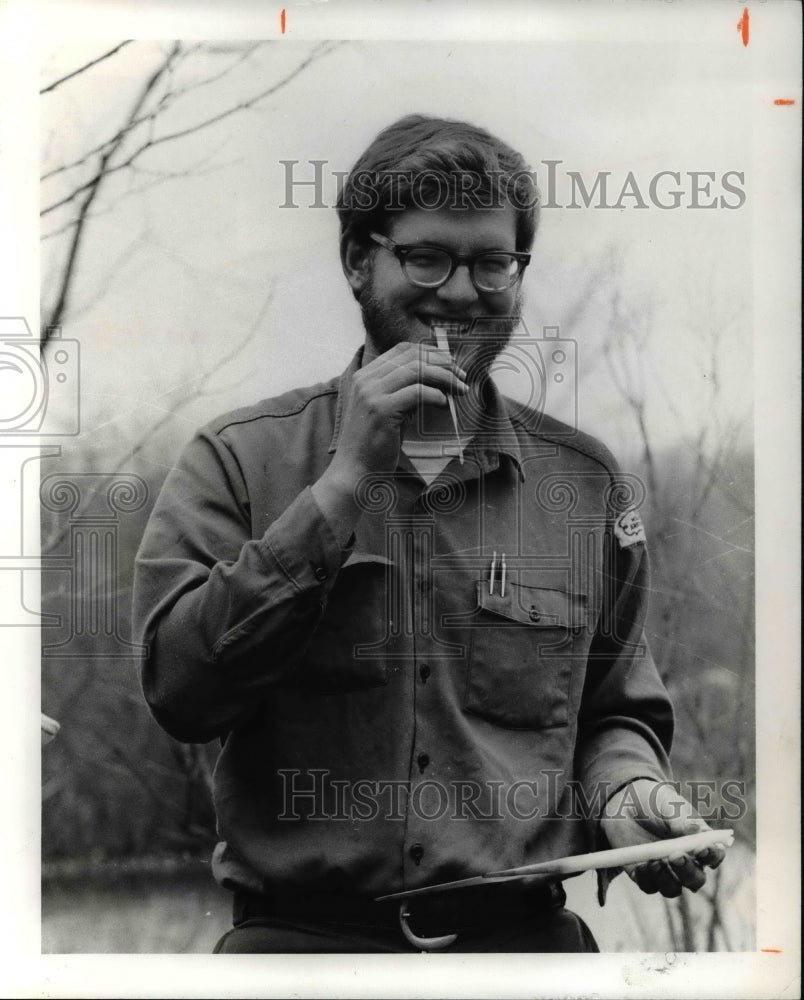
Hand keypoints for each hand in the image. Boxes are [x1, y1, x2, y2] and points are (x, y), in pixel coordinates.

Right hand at [311, 342, 467, 545]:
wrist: (354, 471)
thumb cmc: (373, 445)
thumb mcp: (385, 410)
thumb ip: (402, 391)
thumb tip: (436, 379)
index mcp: (364, 376)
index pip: (401, 350)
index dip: (429, 352)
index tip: (449, 364)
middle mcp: (365, 380)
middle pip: (411, 356)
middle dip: (442, 363)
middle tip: (461, 376)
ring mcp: (371, 394)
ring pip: (416, 370)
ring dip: (444, 377)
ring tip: (460, 389)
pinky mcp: (381, 410)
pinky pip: (417, 393)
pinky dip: (436, 395)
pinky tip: (446, 403)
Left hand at [599, 779, 726, 896]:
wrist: (625, 802)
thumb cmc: (654, 802)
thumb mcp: (669, 804)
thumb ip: (683, 819)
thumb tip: (697, 831)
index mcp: (698, 844)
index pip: (714, 856)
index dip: (712, 856)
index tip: (702, 849)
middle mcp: (685, 863)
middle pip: (695, 879)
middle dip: (688, 872)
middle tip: (675, 857)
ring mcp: (664, 871)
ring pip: (673, 889)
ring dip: (667, 880)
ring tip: (656, 862)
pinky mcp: (643, 875)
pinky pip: (648, 886)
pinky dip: (647, 879)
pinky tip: (641, 866)